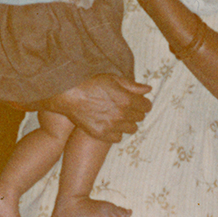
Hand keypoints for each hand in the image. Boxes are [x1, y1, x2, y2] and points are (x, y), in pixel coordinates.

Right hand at [38, 74, 152, 141]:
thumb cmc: (90, 83)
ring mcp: (112, 126)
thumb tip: (148, 89)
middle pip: (140, 118)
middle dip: (136, 112)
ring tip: (119, 116)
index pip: (146, 106)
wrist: (69, 95)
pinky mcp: (101, 134)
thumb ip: (132, 86)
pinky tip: (110, 124)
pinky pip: (118, 138)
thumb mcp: (113, 79)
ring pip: (131, 129)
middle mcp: (121, 114)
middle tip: (127, 107)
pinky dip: (116, 132)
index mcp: (126, 99)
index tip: (138, 102)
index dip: (143, 103)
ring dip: (128, 122)